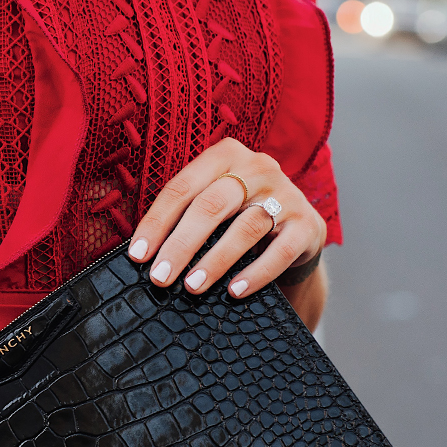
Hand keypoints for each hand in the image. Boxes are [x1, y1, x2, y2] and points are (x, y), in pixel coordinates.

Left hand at [128, 138, 325, 300]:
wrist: (297, 230)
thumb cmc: (239, 217)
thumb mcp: (213, 204)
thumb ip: (183, 214)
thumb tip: (141, 251)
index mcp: (225, 155)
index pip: (182, 188)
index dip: (156, 222)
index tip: (138, 255)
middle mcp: (257, 167)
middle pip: (211, 205)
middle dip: (181, 244)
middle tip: (160, 276)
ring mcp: (286, 194)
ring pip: (245, 227)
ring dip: (215, 261)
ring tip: (191, 286)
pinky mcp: (308, 224)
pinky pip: (280, 251)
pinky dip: (256, 273)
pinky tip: (235, 291)